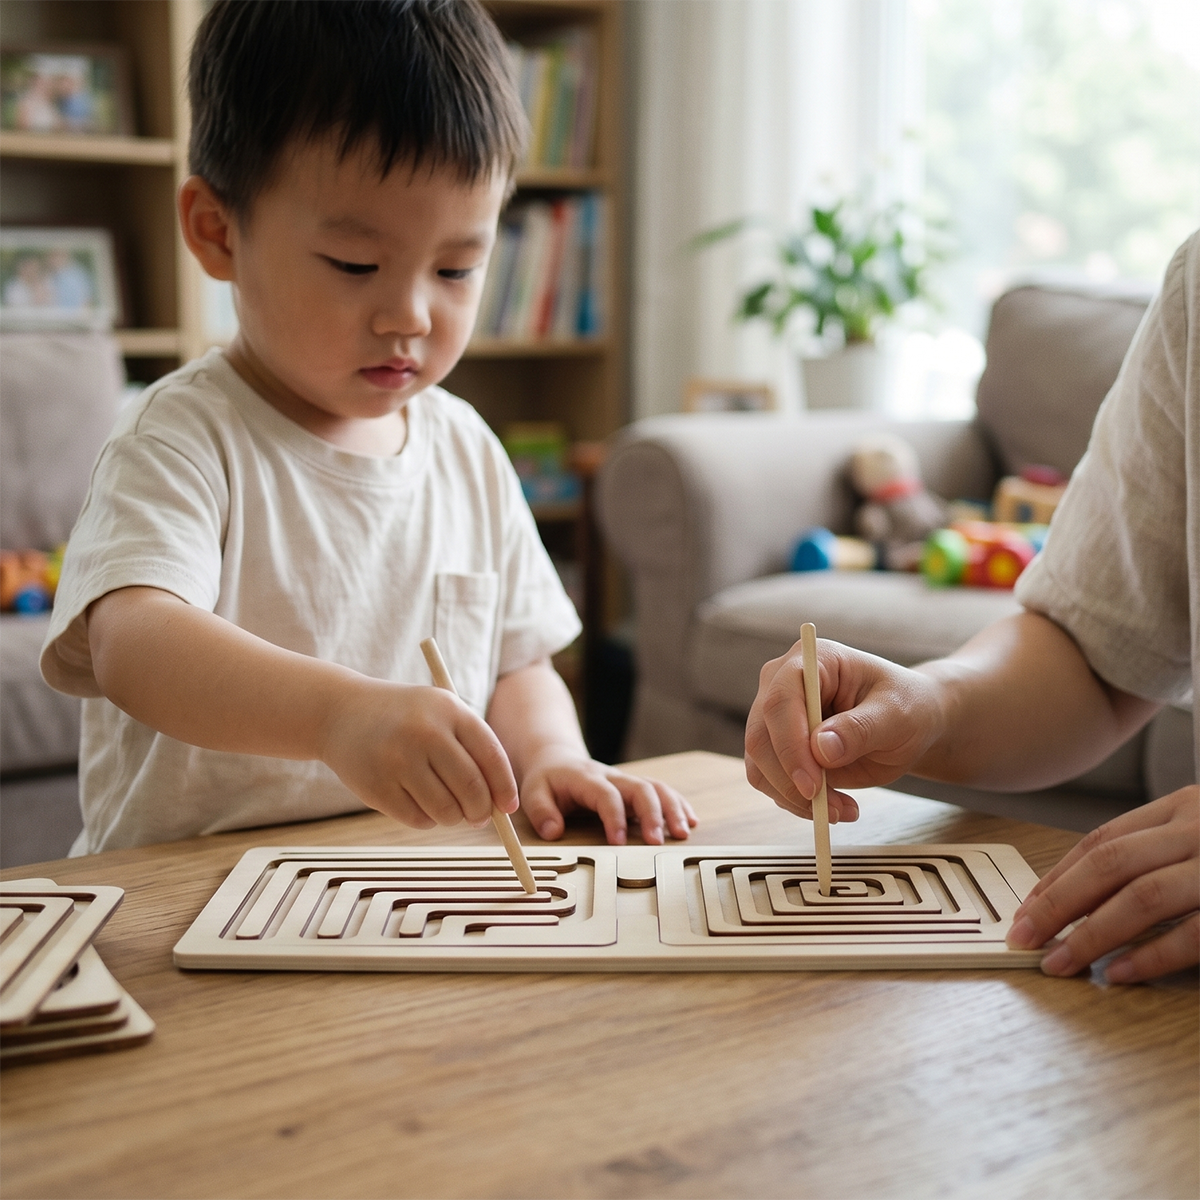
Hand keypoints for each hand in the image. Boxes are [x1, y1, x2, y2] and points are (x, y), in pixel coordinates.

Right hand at [322, 678, 517, 828]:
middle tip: (479, 818)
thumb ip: (473, 750)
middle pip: (472, 789)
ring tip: (447, 807)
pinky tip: (416, 801)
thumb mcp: (440, 713)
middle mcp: (425, 732)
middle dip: (481, 811)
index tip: (507, 807)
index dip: (504, 788)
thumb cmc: (406, 717)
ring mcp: (398, 759)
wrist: (341, 712)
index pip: (492, 757)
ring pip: (446, 810)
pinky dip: (426, 819)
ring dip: (453, 817)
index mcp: (450, 710)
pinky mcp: (377, 786)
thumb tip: (501, 805)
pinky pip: (418, 819)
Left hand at [518, 747, 697, 844]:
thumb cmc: (547, 781)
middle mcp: (611, 777)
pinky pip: (661, 792)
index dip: (614, 817)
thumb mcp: (533, 792)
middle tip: (657, 842)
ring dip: (672, 809)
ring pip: (656, 788)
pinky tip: (691, 822)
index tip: (618, 843)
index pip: (606, 795)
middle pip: (639, 788)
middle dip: (652, 814)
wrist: (558, 759)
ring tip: (683, 833)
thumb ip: (541, 812)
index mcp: (586, 778)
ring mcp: (626, 782)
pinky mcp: (635, 789)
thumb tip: (554, 832)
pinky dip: (678, 805)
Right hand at [744, 637, 944, 822]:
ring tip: (843, 809)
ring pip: (759, 764)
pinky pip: (769, 781)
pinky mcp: (776, 747)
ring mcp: (774, 716)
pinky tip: (835, 805)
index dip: (790, 745)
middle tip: (833, 809)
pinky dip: (795, 802)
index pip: (781, 701)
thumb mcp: (897, 714)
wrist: (908, 723)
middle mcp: (781, 684)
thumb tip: (821, 749)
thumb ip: (861, 729)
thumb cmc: (906, 706)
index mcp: (811, 661)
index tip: (813, 785)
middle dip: (791, 780)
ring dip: (795, 797)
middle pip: (761, 737)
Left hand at [1007, 786, 1199, 981]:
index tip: (1026, 908)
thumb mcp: (1199, 836)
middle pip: (1109, 864)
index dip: (1058, 875)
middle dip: (1057, 904)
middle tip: (1024, 937)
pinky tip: (1117, 973)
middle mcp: (1196, 829)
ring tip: (1059, 962)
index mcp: (1180, 808)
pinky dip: (1150, 955)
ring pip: (1142, 897)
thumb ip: (1154, 853)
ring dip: (1091, 935)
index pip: (1101, 840)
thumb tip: (1086, 897)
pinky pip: (1192, 935)